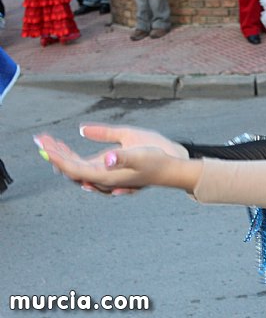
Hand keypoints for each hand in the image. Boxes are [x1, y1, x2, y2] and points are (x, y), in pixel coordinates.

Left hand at [35, 124, 191, 194]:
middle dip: (53, 153)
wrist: (173, 169)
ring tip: (48, 140)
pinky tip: (66, 148)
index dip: (56, 156)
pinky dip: (71, 157)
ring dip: (60, 154)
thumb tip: (108, 158)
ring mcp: (105, 176)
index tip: (42, 144)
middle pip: (69, 169)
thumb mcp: (141, 152)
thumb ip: (122, 155)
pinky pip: (83, 167)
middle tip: (40, 137)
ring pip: (74, 169)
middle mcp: (103, 179)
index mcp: (107, 175)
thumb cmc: (158, 158)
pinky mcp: (109, 171)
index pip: (73, 168)